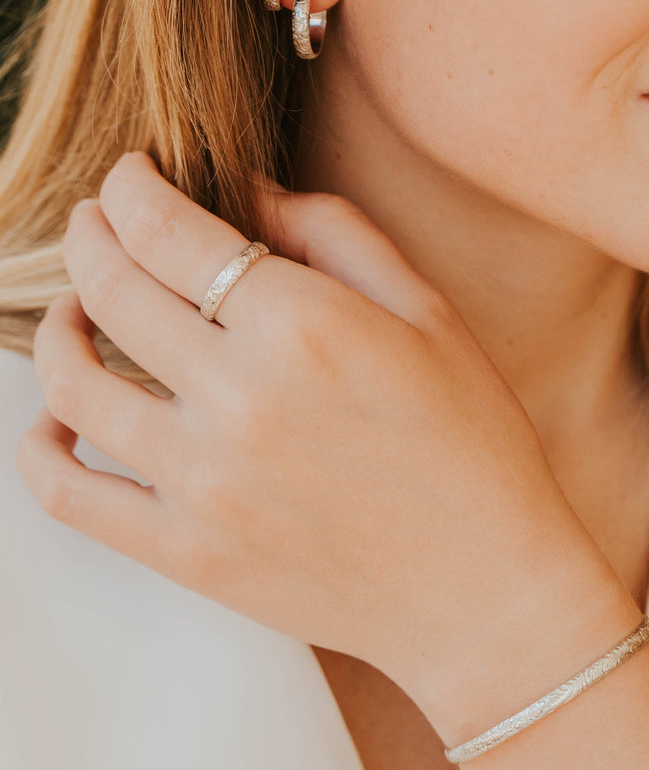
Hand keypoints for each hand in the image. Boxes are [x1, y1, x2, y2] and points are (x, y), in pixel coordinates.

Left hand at [17, 150, 599, 700]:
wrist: (483, 592)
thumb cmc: (471, 445)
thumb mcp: (429, 313)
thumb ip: (334, 233)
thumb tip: (249, 190)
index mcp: (303, 327)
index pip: (167, 231)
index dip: (129, 187)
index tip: (127, 176)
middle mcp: (239, 398)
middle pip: (111, 290)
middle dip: (90, 234)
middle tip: (95, 220)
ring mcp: (203, 482)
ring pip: (73, 383)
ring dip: (56, 327)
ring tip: (72, 309)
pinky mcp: (187, 552)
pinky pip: (69, 495)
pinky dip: (40, 448)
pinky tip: (54, 421)